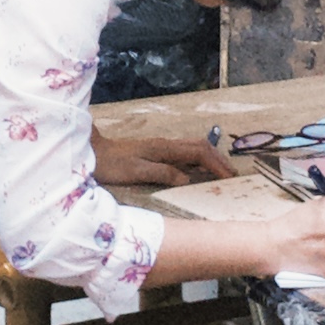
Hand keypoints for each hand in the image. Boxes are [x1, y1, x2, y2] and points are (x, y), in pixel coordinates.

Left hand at [93, 132, 231, 187]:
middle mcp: (166, 144)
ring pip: (194, 148)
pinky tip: (199, 172)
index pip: (199, 153)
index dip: (216, 165)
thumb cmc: (111, 164)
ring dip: (211, 159)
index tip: (229, 179)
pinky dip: (198, 161)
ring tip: (222, 174)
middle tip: (232, 176)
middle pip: (201, 146)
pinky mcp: (156, 152)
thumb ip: (162, 173)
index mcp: (164, 148)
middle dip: (219, 160)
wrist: (92, 153)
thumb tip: (187, 179)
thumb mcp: (136, 171)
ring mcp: (161, 147)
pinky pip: (185, 154)